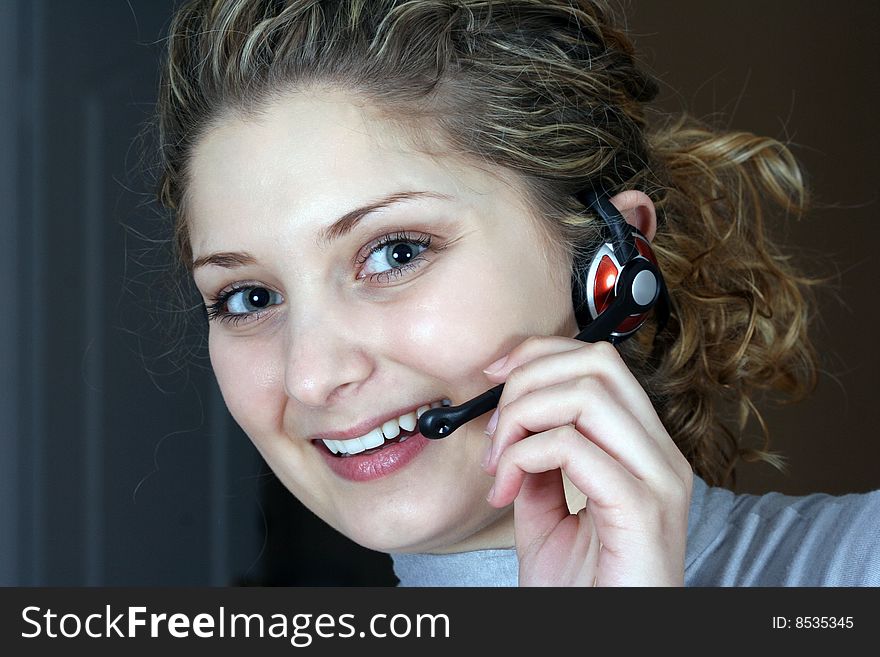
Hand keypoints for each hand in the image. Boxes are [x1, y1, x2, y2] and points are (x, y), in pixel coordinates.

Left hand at [481, 336, 692, 585]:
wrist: (603, 638)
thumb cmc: (582, 587)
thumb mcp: (548, 511)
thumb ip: (539, 460)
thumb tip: (513, 419)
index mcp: (643, 449)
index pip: (600, 362)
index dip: (540, 353)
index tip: (493, 376)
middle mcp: (660, 455)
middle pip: (596, 364)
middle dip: (526, 381)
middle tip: (492, 429)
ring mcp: (658, 481)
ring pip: (586, 394)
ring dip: (520, 418)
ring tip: (498, 464)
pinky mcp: (642, 511)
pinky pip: (573, 448)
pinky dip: (525, 457)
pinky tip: (507, 489)